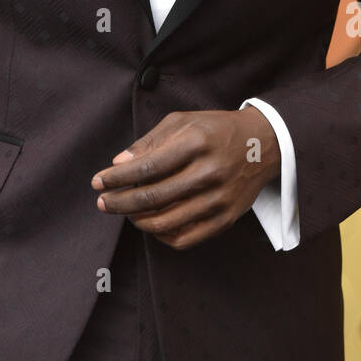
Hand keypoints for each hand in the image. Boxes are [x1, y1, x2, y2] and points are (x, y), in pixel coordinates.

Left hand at [91, 108, 280, 251]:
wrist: (262, 145)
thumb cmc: (215, 129)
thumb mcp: (183, 122)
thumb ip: (149, 141)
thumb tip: (119, 163)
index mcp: (195, 142)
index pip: (146, 166)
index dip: (117, 177)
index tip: (98, 182)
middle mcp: (208, 172)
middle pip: (153, 197)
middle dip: (120, 202)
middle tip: (102, 202)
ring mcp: (218, 199)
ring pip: (166, 222)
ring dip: (138, 220)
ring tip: (126, 212)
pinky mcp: (225, 219)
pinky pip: (185, 238)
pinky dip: (162, 235)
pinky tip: (151, 224)